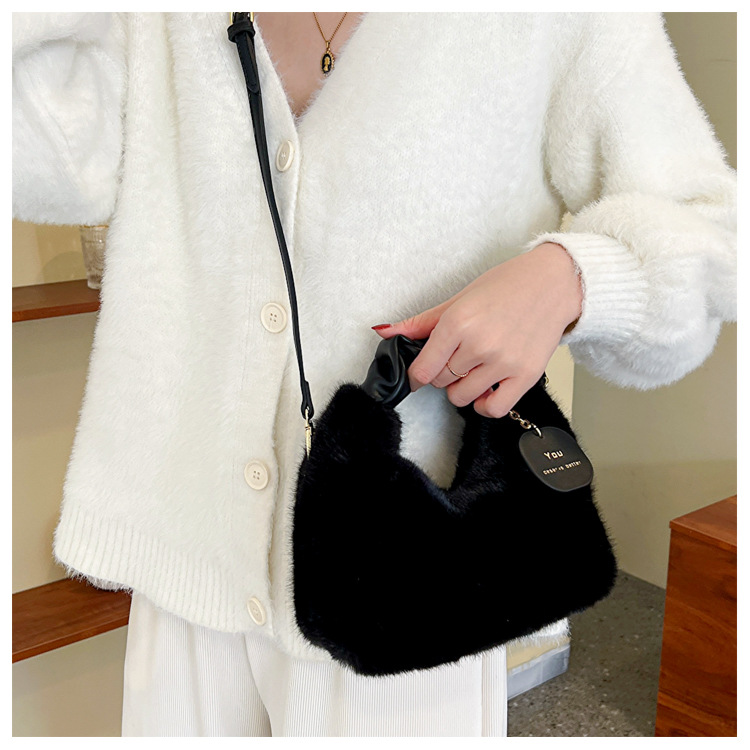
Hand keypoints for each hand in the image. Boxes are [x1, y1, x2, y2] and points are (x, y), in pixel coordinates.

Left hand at [372, 243, 582, 417]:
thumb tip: (385, 332)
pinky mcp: (525, 376)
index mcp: (458, 323)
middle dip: (443, 373)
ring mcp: (503, 363)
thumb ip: (422, 322)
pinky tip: (485, 389)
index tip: (420, 373)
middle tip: (457, 356)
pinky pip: (493, 408)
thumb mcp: (460, 299)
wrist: (554, 283)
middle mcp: (479, 345)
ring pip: (462, 397)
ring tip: (473, 369)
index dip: (417, 374)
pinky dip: (484, 405)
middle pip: (442, 381)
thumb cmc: (507, 286)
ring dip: (462, 388)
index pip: (423, 369)